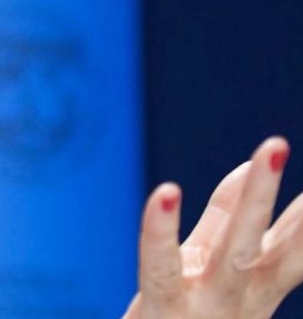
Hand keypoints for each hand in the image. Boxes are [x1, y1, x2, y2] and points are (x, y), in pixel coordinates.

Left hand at [124, 137, 302, 317]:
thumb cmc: (178, 315)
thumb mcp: (205, 263)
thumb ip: (223, 218)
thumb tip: (244, 167)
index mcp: (250, 282)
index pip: (294, 243)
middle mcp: (236, 294)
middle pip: (275, 242)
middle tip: (298, 150)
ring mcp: (203, 301)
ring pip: (235, 247)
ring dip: (255, 198)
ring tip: (271, 148)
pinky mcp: (162, 307)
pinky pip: (162, 267)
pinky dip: (161, 230)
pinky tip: (167, 192)